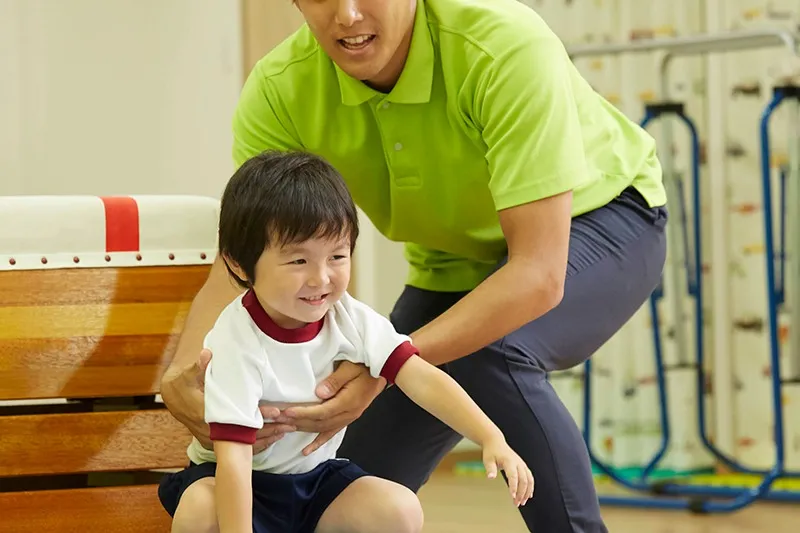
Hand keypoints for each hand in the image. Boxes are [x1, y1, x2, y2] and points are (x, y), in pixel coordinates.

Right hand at [170, 349, 296, 453]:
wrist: (175, 399)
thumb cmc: (185, 383)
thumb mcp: (189, 374)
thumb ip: (200, 366)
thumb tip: (206, 354)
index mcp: (207, 413)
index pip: (237, 416)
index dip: (258, 414)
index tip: (276, 411)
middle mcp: (210, 430)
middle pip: (244, 434)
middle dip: (268, 430)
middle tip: (289, 423)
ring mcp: (213, 438)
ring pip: (243, 444)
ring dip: (266, 438)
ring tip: (286, 430)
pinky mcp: (215, 441)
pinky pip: (238, 447)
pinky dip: (256, 444)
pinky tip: (273, 439)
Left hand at [274, 361, 382, 455]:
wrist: (382, 371)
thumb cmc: (365, 366)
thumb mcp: (351, 367)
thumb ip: (336, 380)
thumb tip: (320, 393)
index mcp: (349, 402)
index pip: (322, 411)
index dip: (303, 413)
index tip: (287, 412)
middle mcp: (348, 414)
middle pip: (320, 422)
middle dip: (298, 422)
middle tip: (279, 421)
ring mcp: (348, 418)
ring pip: (323, 429)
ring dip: (304, 429)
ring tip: (285, 428)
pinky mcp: (347, 418)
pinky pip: (331, 433)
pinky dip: (318, 442)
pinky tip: (307, 449)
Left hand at [482, 437, 533, 507]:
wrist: (496, 442)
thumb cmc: (491, 452)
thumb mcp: (487, 460)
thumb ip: (490, 469)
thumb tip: (490, 477)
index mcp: (509, 461)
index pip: (513, 475)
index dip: (514, 486)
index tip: (512, 496)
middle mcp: (518, 463)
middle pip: (523, 480)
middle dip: (521, 493)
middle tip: (516, 503)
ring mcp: (522, 464)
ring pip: (529, 479)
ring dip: (527, 492)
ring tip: (522, 502)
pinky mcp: (523, 466)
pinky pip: (530, 477)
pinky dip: (530, 487)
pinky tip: (528, 496)